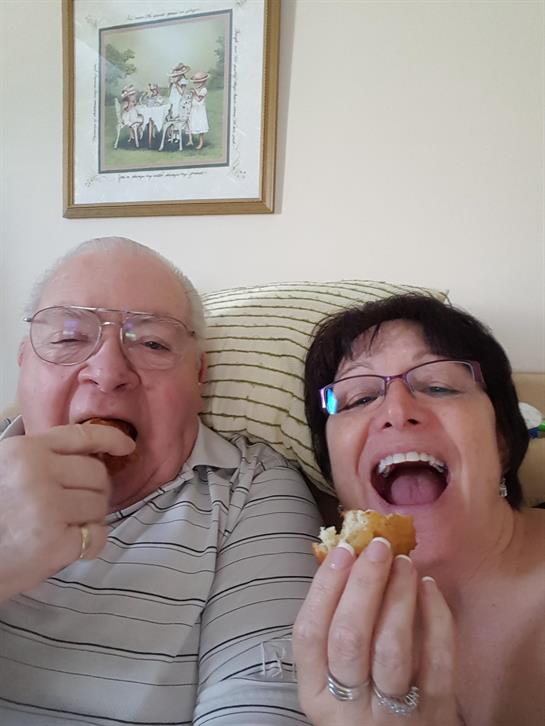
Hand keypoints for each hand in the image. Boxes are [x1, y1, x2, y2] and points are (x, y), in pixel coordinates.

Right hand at [0, 423, 134, 601]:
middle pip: (97, 473)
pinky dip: (91, 544)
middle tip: (75, 507)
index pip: (81, 436)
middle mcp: (36, 473)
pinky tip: (69, 547)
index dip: (111, 439)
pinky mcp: (56, 542)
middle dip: (95, 491)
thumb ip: (42, 459)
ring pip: (100, 504)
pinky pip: (98, 536)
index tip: (126, 446)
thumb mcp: (7, 470)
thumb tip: (92, 453)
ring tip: (64, 527)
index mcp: (24, 451)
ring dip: (91, 518)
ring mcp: (47, 507)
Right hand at [293, 539, 461, 724]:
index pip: (310, 633)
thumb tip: (345, 561)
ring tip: (403, 563)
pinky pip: (436, 660)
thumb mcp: (336, 678)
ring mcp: (393, 713)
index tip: (342, 551)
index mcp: (317, 693)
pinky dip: (435, 619)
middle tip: (378, 547)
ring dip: (397, 595)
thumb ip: (334, 631)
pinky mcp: (435, 713)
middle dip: (363, 584)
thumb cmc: (365, 705)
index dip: (325, 587)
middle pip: (350, 636)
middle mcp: (350, 707)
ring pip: (391, 647)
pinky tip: (429, 587)